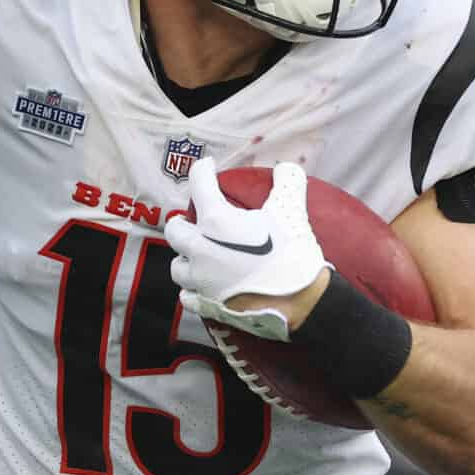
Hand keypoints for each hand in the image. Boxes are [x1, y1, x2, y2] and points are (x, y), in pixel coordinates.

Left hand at [163, 160, 328, 339]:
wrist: (299, 303)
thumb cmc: (291, 253)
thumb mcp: (292, 210)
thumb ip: (288, 182)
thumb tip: (286, 168)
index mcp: (216, 222)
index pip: (199, 184)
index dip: (203, 171)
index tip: (208, 168)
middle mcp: (200, 250)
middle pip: (175, 230)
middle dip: (184, 222)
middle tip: (197, 220)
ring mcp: (201, 281)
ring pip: (178, 266)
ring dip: (186, 257)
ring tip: (200, 255)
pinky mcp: (207, 305)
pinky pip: (188, 296)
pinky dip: (193, 289)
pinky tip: (203, 286)